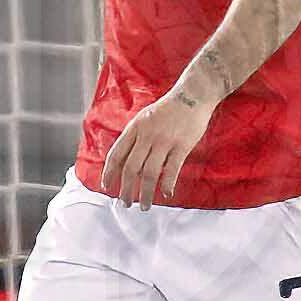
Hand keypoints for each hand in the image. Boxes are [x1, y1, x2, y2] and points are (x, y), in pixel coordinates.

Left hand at [93, 88, 212, 203]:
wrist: (193, 95)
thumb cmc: (168, 109)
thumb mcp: (145, 117)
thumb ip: (135, 137)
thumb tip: (124, 160)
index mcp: (135, 127)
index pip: (117, 154)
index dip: (109, 173)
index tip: (107, 187)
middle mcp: (147, 135)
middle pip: (131, 168)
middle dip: (125, 189)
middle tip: (125, 203)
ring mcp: (164, 140)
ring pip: (149, 173)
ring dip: (145, 193)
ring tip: (144, 206)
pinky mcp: (182, 145)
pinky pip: (172, 169)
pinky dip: (167, 184)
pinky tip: (166, 194)